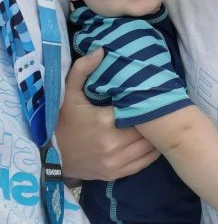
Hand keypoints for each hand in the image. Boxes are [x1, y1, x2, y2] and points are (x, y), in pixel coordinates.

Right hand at [56, 48, 159, 180]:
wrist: (48, 157)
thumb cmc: (62, 121)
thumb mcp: (68, 93)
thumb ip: (83, 69)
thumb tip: (101, 50)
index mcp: (105, 122)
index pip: (140, 110)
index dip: (151, 102)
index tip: (158, 93)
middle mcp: (113, 145)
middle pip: (148, 130)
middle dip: (156, 118)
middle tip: (164, 106)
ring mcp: (114, 163)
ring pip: (149, 147)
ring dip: (156, 135)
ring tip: (163, 121)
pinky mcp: (114, 174)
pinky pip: (143, 163)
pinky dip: (152, 152)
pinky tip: (155, 140)